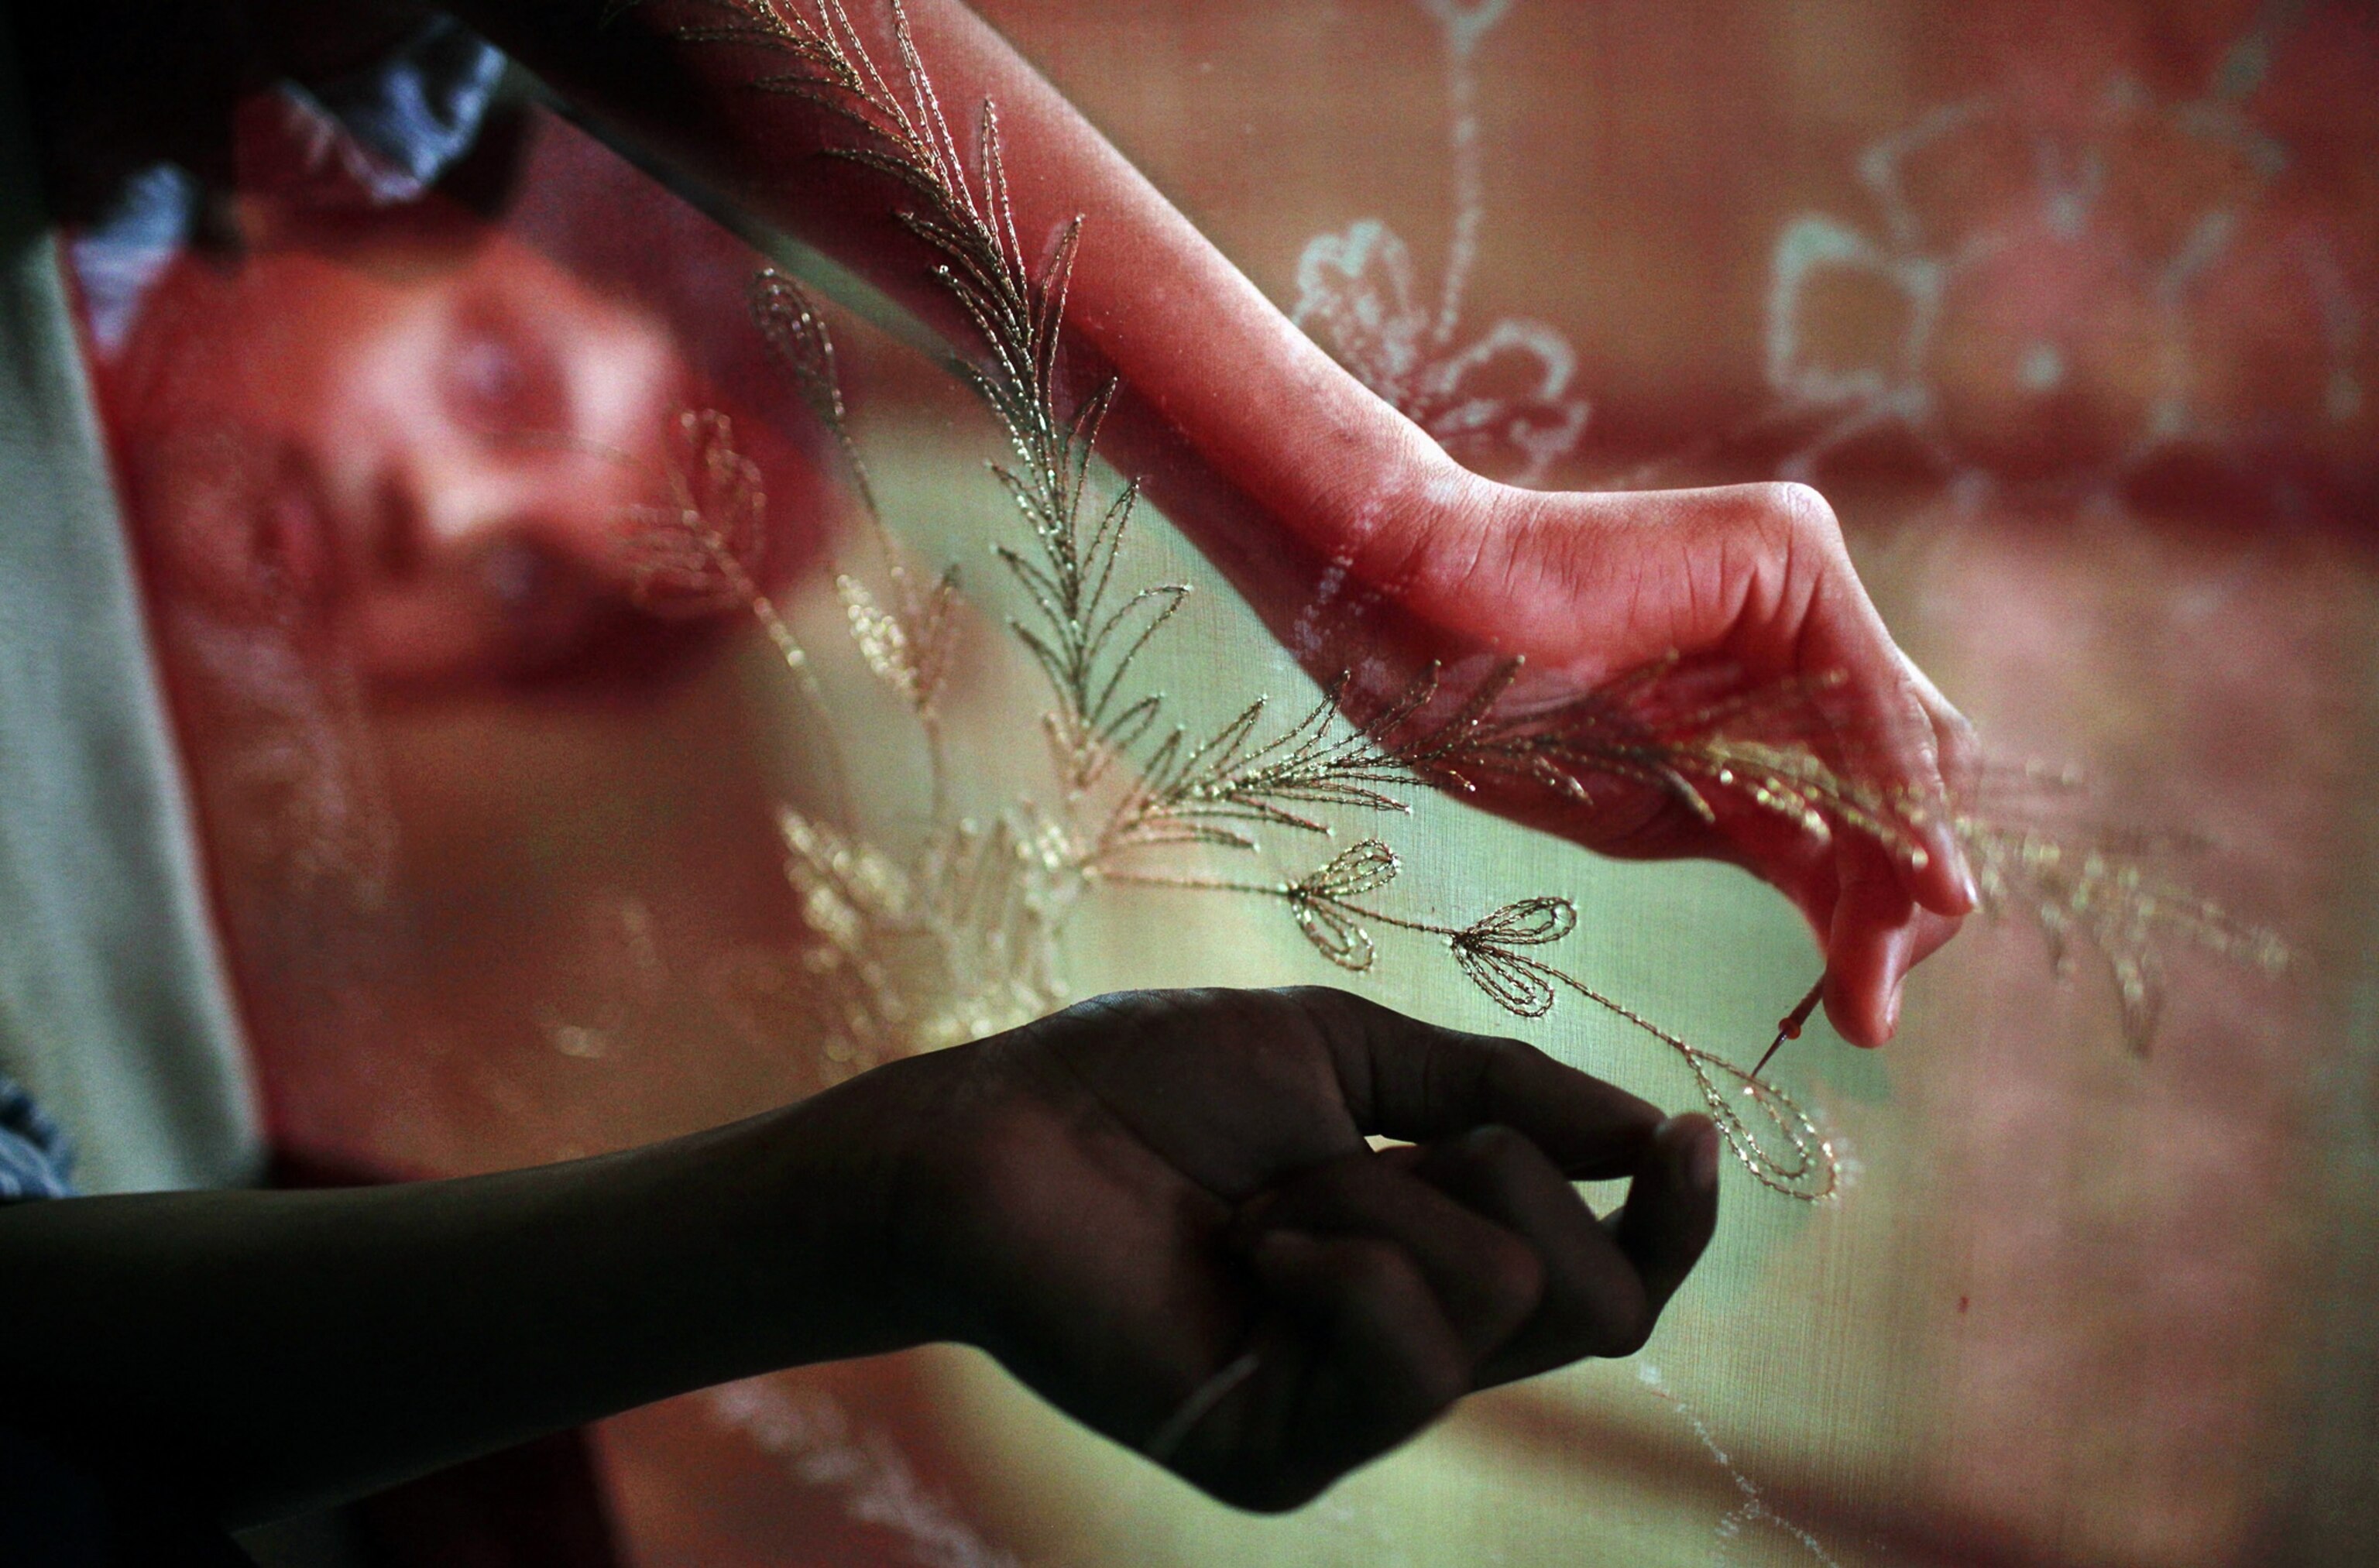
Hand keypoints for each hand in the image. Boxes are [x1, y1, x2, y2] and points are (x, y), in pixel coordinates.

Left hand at [820, 987, 1718, 1510]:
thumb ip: (1499, 1093)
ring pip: (1508, 1300)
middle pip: (1600, 1304)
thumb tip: (1653, 1130)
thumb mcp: (1348, 1053)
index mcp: (1431, 1258)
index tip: (1680, 1136)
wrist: (996, 1130)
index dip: (1672, 1221)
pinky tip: (1250, 1247)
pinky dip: (1344, 1260)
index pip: (1606, 1279)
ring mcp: (1348, 1410)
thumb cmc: (1148, 1081)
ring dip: (1384, 1198)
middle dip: (1509, 1177)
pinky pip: (1409, 1353)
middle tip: (1365, 1147)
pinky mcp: (1284, 1453)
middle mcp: (1407, 1347)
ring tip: (1262, 1201)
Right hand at [1368, 468, 1977, 1046]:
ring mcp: (1801, 580)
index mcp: (1770, 686)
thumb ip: (1773, 844)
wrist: (1402, 626)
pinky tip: (1912, 884)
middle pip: (1910, 782)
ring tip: (1866, 981)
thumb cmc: (1496, 719)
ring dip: (1898, 877)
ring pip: (1908, 751)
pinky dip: (1899, 797)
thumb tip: (1879, 940)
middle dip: (1897, 908)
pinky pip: (1871, 696)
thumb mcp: (1663, 814)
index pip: (1876, 803)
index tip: (1860, 1012)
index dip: (1882, 910)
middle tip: (1868, 1013)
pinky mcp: (1786, 548)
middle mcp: (1803, 626)